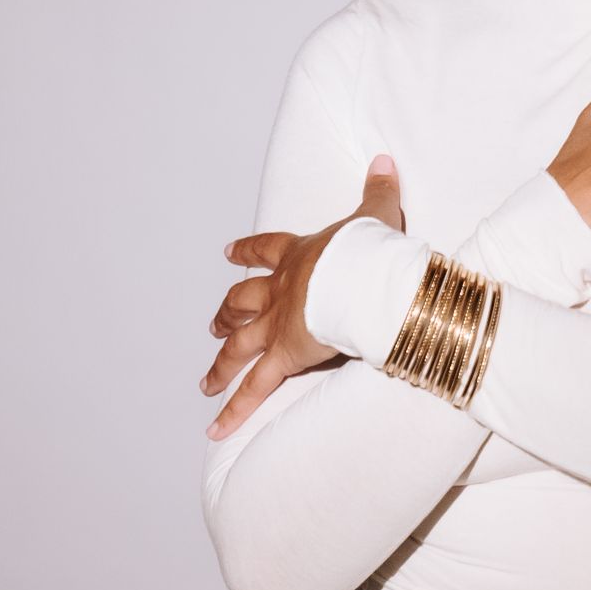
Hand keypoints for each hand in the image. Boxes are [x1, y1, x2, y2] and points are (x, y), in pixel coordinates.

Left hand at [201, 155, 405, 439]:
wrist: (364, 276)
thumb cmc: (370, 247)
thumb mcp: (376, 214)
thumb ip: (379, 190)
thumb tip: (384, 160)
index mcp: (299, 256)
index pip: (266, 250)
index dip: (247, 251)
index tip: (229, 253)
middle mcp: (280, 290)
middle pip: (242, 301)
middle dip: (226, 313)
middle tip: (214, 323)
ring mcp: (278, 325)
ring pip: (239, 346)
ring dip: (220, 363)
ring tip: (206, 381)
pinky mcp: (284, 357)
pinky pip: (255, 389)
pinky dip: (233, 411)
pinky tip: (213, 429)